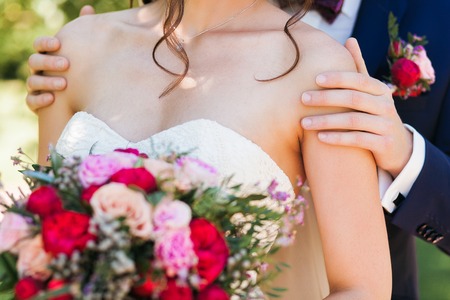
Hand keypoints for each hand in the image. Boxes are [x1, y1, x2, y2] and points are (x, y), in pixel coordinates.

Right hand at [25, 5, 95, 111]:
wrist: (82, 99)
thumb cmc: (81, 71)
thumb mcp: (83, 53)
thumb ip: (83, 33)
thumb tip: (87, 9)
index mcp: (48, 54)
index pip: (39, 44)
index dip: (45, 43)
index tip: (58, 43)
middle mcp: (39, 69)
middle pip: (34, 61)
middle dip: (49, 62)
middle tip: (66, 64)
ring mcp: (36, 86)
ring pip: (32, 81)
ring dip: (47, 82)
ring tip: (64, 84)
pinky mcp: (37, 103)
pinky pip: (31, 101)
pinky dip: (40, 100)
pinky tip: (52, 99)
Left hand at [300, 38, 412, 177]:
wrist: (396, 146)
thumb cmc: (375, 113)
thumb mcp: (370, 92)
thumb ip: (359, 69)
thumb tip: (350, 39)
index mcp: (380, 90)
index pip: (358, 80)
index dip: (338, 78)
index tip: (315, 79)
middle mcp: (386, 105)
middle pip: (353, 98)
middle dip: (326, 98)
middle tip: (303, 99)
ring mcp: (386, 125)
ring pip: (353, 120)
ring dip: (326, 121)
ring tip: (304, 123)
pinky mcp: (384, 144)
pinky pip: (358, 139)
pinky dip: (338, 138)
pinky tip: (320, 138)